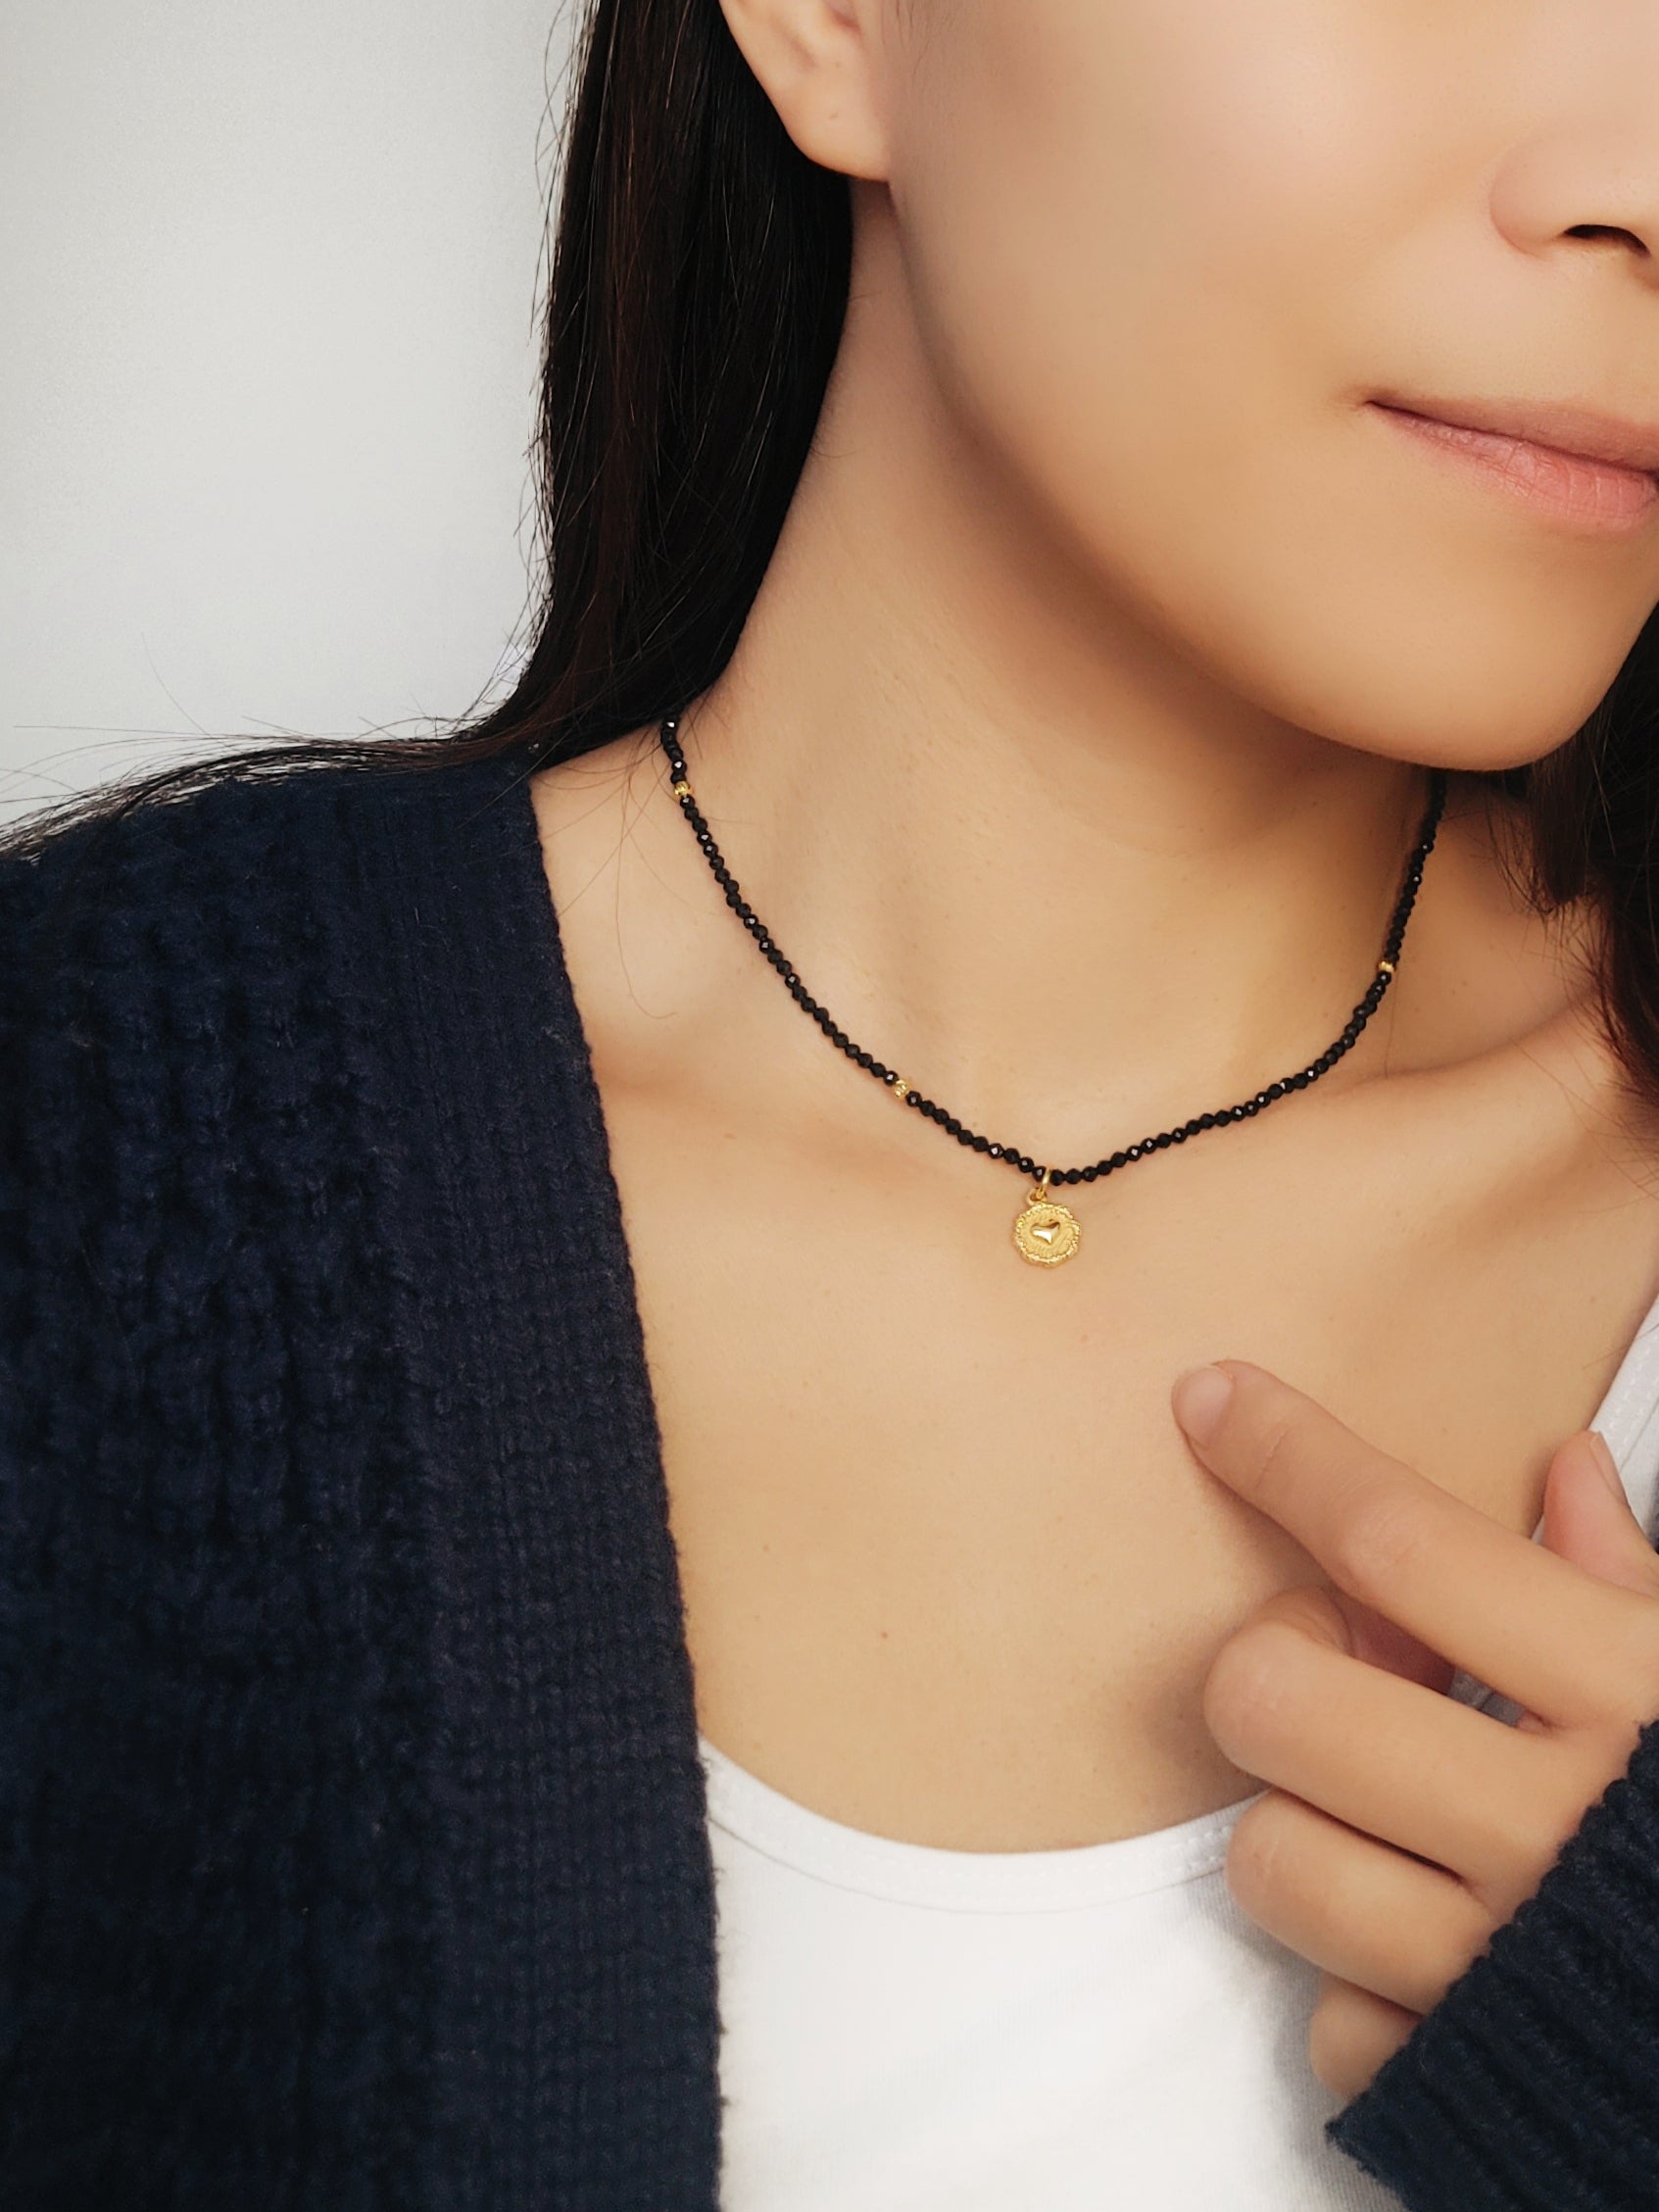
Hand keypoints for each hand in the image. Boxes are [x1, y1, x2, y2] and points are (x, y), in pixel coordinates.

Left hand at [1169, 1356, 1658, 2101]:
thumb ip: (1631, 1589)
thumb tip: (1561, 1469)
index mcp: (1627, 1707)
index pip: (1406, 1544)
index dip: (1291, 1456)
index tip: (1214, 1400)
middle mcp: (1548, 1833)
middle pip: (1277, 1695)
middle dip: (1281, 1664)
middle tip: (1346, 1667)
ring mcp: (1490, 1971)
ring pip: (1269, 1854)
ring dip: (1311, 1827)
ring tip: (1393, 1822)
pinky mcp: (1450, 2085)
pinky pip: (1321, 2014)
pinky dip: (1358, 1982)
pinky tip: (1435, 1947)